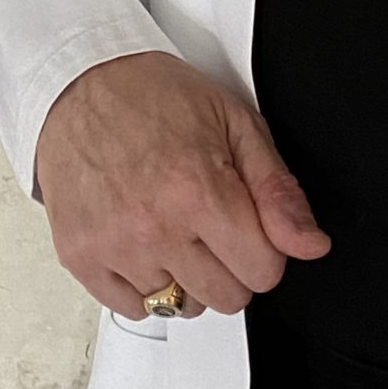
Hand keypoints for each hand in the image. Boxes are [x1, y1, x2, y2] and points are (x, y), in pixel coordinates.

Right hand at [33, 50, 328, 318]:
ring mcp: (114, 246)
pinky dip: (141, 282)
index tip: (242, 221)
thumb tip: (310, 244)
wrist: (78, 81)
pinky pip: (132, 307)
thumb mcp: (233, 122)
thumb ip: (276, 189)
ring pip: (180, 307)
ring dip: (182, 274)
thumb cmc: (154, 96)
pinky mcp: (80, 257)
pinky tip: (137, 237)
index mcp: (198, 190)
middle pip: (226, 299)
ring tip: (166, 223)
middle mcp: (154, 226)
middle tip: (205, 222)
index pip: (263, 272)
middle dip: (228, 266)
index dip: (261, 246)